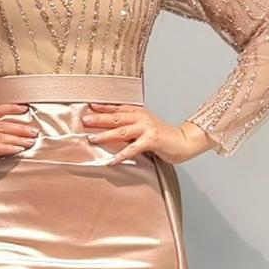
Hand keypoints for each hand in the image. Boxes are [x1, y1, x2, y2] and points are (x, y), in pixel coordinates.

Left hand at [81, 103, 212, 164]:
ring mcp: (147, 128)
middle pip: (116, 117)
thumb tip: (112, 131)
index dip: (103, 107)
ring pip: (122, 131)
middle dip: (99, 119)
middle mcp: (142, 117)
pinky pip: (133, 149)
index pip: (118, 108)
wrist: (184, 141)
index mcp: (139, 112)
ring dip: (106, 135)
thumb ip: (131, 127)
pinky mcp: (151, 140)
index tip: (89, 107)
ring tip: (92, 139)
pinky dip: (121, 155)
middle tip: (84, 121)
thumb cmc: (163, 137)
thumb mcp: (145, 127)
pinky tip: (112, 161)